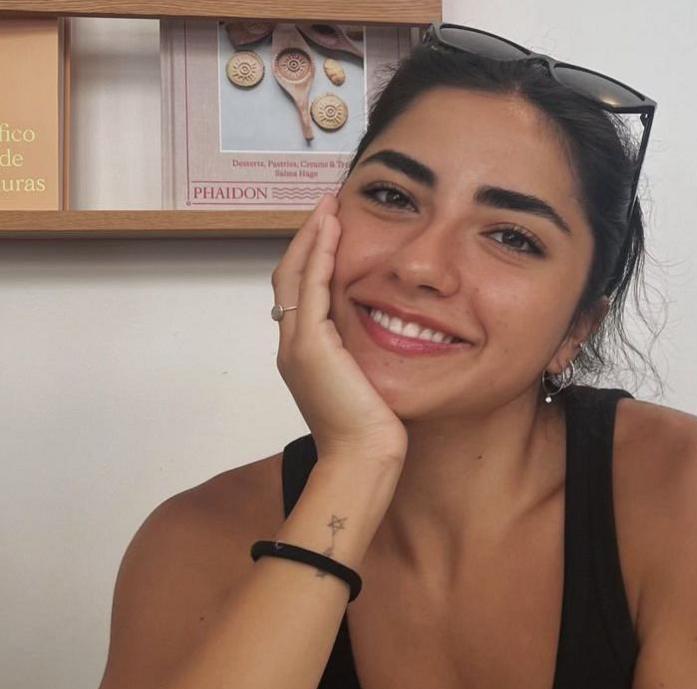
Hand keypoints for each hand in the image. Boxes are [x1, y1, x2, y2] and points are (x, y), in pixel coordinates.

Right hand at [272, 194, 407, 464]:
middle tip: (326, 207)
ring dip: (312, 237)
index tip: (332, 230)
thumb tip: (391, 339)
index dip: (314, 259)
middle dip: (308, 239)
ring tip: (328, 207)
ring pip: (295, 274)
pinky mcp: (310, 345)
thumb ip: (366, 357)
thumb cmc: (373, 432)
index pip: (301, 293)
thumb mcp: (369, 383)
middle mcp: (293, 345)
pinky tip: (333, 229)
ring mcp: (297, 344)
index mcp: (305, 354)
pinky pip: (311, 286)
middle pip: (289, 276)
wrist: (363, 458)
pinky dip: (319, 253)